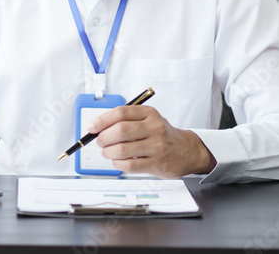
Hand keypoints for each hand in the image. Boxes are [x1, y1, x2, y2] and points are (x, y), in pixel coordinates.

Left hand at [87, 106, 215, 177]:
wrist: (186, 151)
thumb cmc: (161, 135)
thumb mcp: (148, 120)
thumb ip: (126, 121)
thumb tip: (98, 127)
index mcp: (149, 113)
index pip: (121, 113)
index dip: (102, 120)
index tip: (92, 127)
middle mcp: (154, 127)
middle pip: (120, 130)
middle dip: (103, 138)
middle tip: (100, 142)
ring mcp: (156, 146)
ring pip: (122, 149)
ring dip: (108, 152)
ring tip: (107, 152)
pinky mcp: (156, 164)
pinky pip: (129, 165)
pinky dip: (118, 164)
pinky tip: (118, 161)